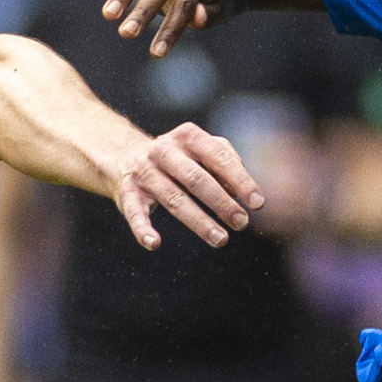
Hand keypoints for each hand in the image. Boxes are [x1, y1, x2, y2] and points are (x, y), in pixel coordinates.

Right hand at [105, 121, 264, 250]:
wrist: (125, 157)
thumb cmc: (178, 158)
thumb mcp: (201, 151)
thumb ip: (225, 163)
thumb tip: (242, 191)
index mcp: (188, 137)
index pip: (218, 157)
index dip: (240, 180)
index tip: (257, 203)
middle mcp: (164, 150)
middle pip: (196, 178)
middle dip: (221, 202)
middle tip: (241, 223)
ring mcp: (144, 171)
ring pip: (173, 198)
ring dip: (198, 221)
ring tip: (220, 239)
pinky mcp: (127, 192)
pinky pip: (135, 213)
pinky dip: (143, 229)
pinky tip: (154, 243)